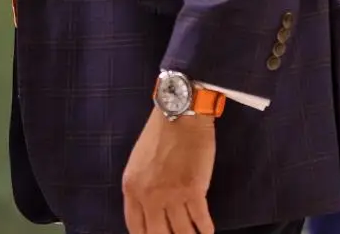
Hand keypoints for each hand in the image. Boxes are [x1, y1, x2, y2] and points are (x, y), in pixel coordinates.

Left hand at [122, 107, 215, 233]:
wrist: (180, 116)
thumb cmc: (159, 135)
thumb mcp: (138, 163)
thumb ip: (141, 188)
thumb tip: (150, 211)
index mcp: (131, 188)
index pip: (135, 228)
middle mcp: (149, 196)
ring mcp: (171, 196)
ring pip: (182, 233)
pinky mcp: (194, 192)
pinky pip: (201, 222)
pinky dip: (206, 231)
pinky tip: (208, 233)